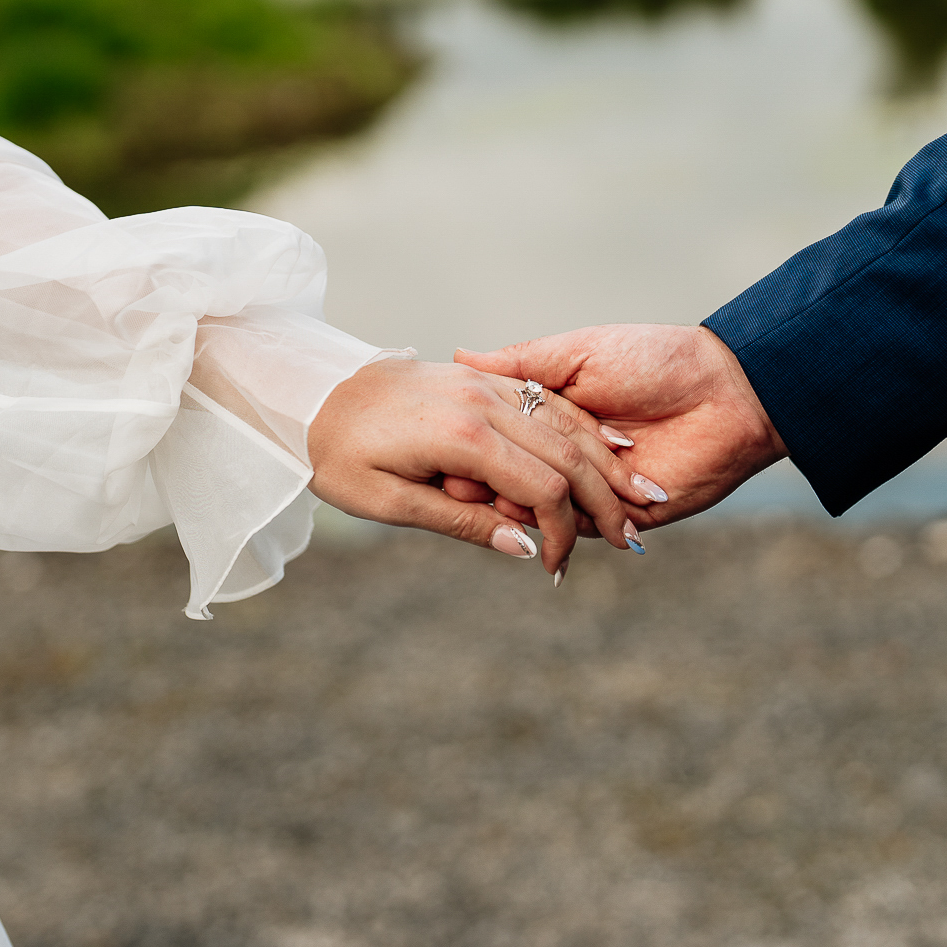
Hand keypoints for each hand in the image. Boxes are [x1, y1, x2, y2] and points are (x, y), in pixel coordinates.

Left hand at [307, 358, 650, 573]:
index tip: (559, 567)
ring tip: (638, 498)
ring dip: (604, 464)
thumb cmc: (336, 454)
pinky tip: (609, 448)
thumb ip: (462, 522)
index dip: (561, 533)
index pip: (541, 490)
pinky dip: (582, 430)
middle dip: (602, 501)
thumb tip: (524, 551)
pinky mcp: (481, 379)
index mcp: (461, 437)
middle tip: (630, 539)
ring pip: (565, 424)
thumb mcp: (390, 502)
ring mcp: (485, 385)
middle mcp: (482, 403)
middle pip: (566, 455)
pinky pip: (546, 403)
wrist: (308, 390)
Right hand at [455, 324, 786, 530]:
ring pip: (538, 511)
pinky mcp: (623, 519)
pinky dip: (553, 525)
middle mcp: (569, 458)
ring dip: (513, 507)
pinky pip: (578, 530)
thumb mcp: (578, 353)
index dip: (470, 445)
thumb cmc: (655, 360)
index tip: (439, 441)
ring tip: (490, 498)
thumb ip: (521, 363)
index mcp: (555, 417)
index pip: (498, 441)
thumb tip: (459, 354)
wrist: (725, 392)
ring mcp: (594, 491)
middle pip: (510, 481)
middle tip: (458, 478)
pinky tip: (531, 515)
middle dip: (482, 482)